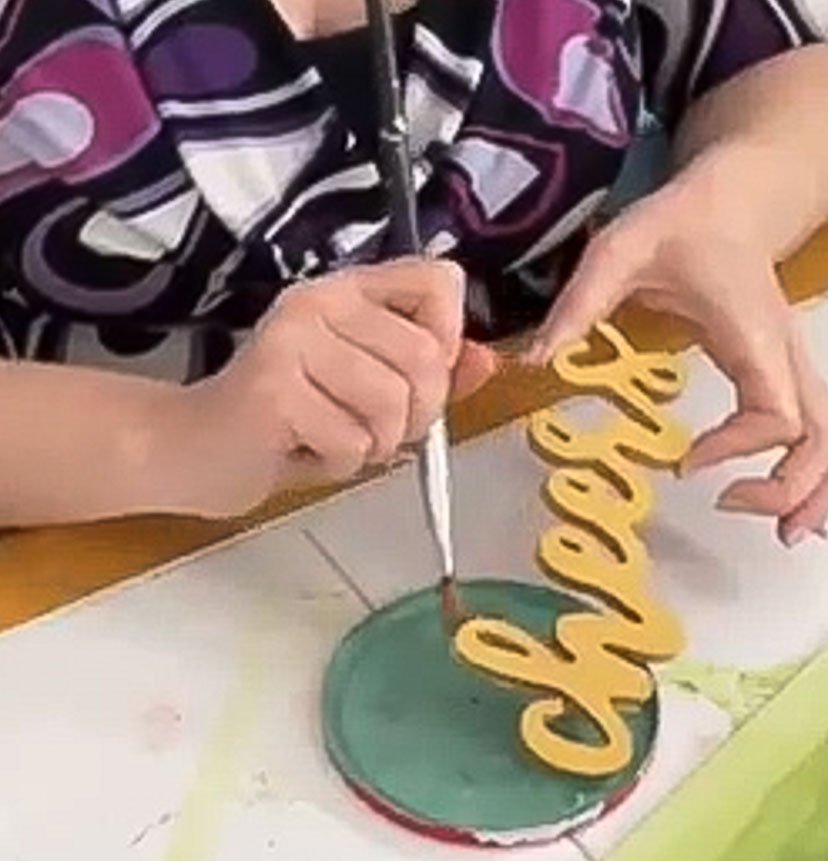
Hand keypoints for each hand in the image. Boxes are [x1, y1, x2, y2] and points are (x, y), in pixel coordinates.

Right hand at [181, 259, 495, 516]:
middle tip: (376, 430)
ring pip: (392, 404)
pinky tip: (301, 451)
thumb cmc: (286, 422)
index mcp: (348, 292)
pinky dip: (337, 465)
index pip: (438, 282)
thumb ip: (430, 375)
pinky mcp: (275, 388)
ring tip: (332, 439)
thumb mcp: (368, 393)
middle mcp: (319, 301)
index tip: (421, 376)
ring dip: (374, 445)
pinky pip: (352, 442)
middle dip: (415, 416)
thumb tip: (487, 362)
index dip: (448, 341)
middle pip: (424, 359)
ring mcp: (293, 340)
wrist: (194, 450)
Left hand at [529, 187, 827, 542]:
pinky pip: (823, 434)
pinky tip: (788, 505)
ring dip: (817, 491)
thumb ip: (581, 304)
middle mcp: (787, 358)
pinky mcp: (790, 377)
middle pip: (824, 438)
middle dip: (792, 488)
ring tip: (782, 534)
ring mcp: (796, 368)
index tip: (683, 462)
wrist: (735, 200)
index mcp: (753, 335)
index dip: (735, 448)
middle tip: (732, 509)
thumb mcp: (620, 251)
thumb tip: (538, 362)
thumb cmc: (682, 226)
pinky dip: (815, 475)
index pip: (775, 414)